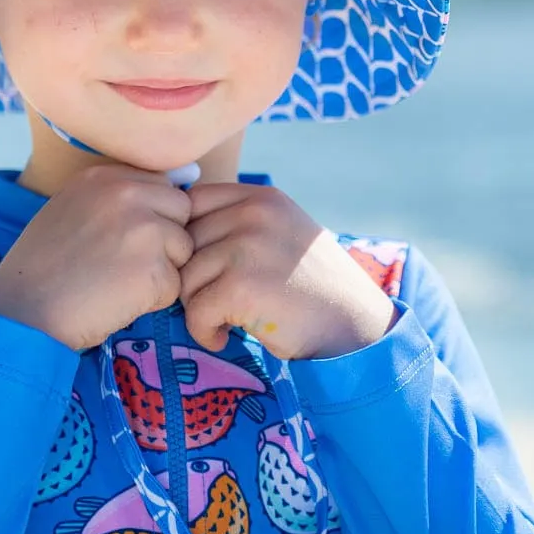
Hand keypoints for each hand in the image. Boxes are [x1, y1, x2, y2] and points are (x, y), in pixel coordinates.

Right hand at [0, 163, 193, 350]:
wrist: (22, 312)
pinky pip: (174, 286)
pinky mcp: (153, 269)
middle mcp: (127, 194)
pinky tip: (117, 301)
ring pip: (183, 249)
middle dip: (166, 240)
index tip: (125, 240)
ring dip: (161, 271)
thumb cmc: (42, 266)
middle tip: (125, 263)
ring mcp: (143, 229)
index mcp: (105, 176)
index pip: (163, 186)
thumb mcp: (72, 208)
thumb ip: (117, 197)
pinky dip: (153, 300)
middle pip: (181, 212)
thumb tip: (180, 186)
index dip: (153, 216)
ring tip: (117, 283)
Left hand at [178, 183, 398, 359]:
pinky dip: (203, 331)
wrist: (355, 329)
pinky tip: (224, 337)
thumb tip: (178, 228)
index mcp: (261, 197)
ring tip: (223, 321)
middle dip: (191, 278)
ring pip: (185, 277)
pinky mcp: (242, 286)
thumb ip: (241, 222)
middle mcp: (253, 213)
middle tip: (214, 303)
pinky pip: (195, 310)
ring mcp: (247, 246)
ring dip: (197, 308)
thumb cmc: (313, 287)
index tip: (205, 268)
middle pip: (184, 241)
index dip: (189, 237)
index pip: (193, 201)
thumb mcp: (282, 233)